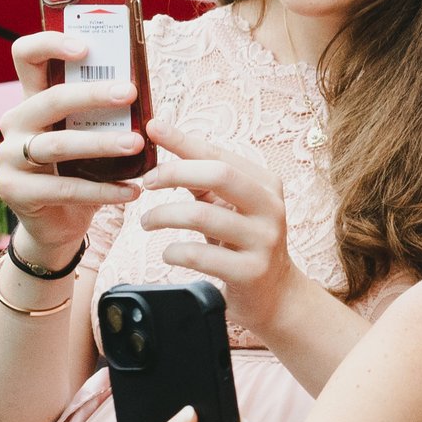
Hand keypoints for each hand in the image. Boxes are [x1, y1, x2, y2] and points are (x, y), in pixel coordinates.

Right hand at [0, 30, 143, 263]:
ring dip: (101, 143)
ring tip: (137, 144)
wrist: (57, 222)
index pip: (26, 57)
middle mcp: (15, 123)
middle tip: (129, 93)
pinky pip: (65, 188)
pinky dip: (104, 190)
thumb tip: (144, 90)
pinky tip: (134, 190)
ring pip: (57, 144)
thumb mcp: (91, 134)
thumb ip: (104, 113)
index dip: (50, 45)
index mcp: (32, 99)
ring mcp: (9, 157)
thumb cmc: (82, 169)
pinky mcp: (14, 190)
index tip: (86, 48)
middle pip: (49, 100)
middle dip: (91, 94)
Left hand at [136, 121, 308, 336]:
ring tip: (147, 222)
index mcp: (265, 185)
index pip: (219, 154)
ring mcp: (263, 240)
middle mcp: (270, 208)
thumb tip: (163, 135)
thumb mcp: (229, 205)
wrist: (274, 292)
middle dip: (174, 173)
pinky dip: (173, 251)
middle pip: (219, 174)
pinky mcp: (250, 271)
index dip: (183, 141)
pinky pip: (199, 255)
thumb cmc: (242, 241)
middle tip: (147, 182)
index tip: (153, 129)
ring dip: (162, 215)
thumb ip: (201, 175)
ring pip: (202, 215)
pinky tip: (168, 252)